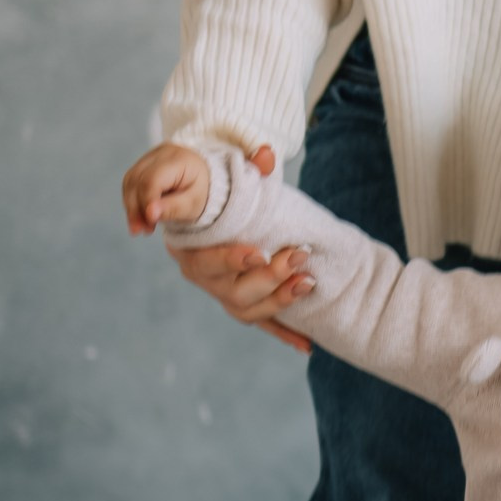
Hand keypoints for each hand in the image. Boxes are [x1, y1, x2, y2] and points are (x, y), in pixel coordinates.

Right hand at [122, 142, 212, 232]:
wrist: (203, 178)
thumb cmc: (202, 191)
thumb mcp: (194, 203)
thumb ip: (174, 208)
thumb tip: (150, 213)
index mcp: (178, 160)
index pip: (153, 180)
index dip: (147, 202)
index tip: (149, 223)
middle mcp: (161, 154)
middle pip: (138, 180)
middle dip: (136, 208)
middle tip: (140, 230)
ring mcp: (149, 157)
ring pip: (130, 182)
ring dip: (131, 207)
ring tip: (140, 227)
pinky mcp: (142, 165)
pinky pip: (130, 183)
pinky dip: (132, 201)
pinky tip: (139, 217)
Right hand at [151, 144, 314, 355]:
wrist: (213, 213)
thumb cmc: (220, 195)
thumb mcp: (229, 178)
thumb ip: (250, 167)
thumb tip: (267, 153)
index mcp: (192, 250)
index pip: (209, 261)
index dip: (232, 259)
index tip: (259, 252)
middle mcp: (205, 278)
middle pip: (234, 289)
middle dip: (269, 275)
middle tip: (298, 255)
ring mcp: (225, 295)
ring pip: (249, 309)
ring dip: (280, 300)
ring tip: (308, 281)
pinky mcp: (246, 306)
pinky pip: (265, 325)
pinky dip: (285, 334)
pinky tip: (307, 347)